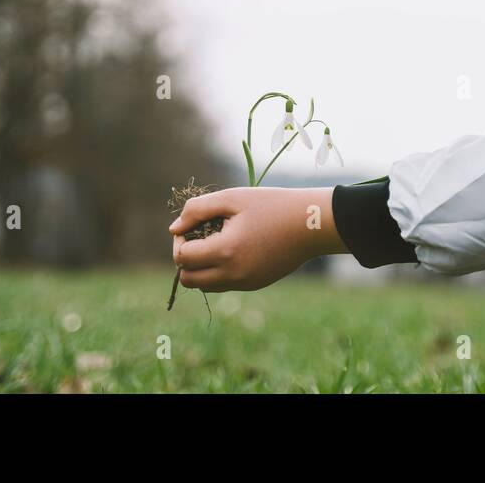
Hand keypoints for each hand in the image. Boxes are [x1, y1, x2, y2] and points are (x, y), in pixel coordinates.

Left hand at [169, 186, 345, 291]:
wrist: (310, 224)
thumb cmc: (271, 205)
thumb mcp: (232, 198)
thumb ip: (197, 210)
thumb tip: (174, 229)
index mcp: (225, 251)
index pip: (182, 257)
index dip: (180, 240)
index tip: (192, 224)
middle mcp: (232, 274)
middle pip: (188, 279)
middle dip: (185, 258)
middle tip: (198, 236)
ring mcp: (244, 283)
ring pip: (205, 286)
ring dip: (200, 267)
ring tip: (215, 241)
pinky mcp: (254, 285)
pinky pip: (224, 284)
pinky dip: (218, 271)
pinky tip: (232, 248)